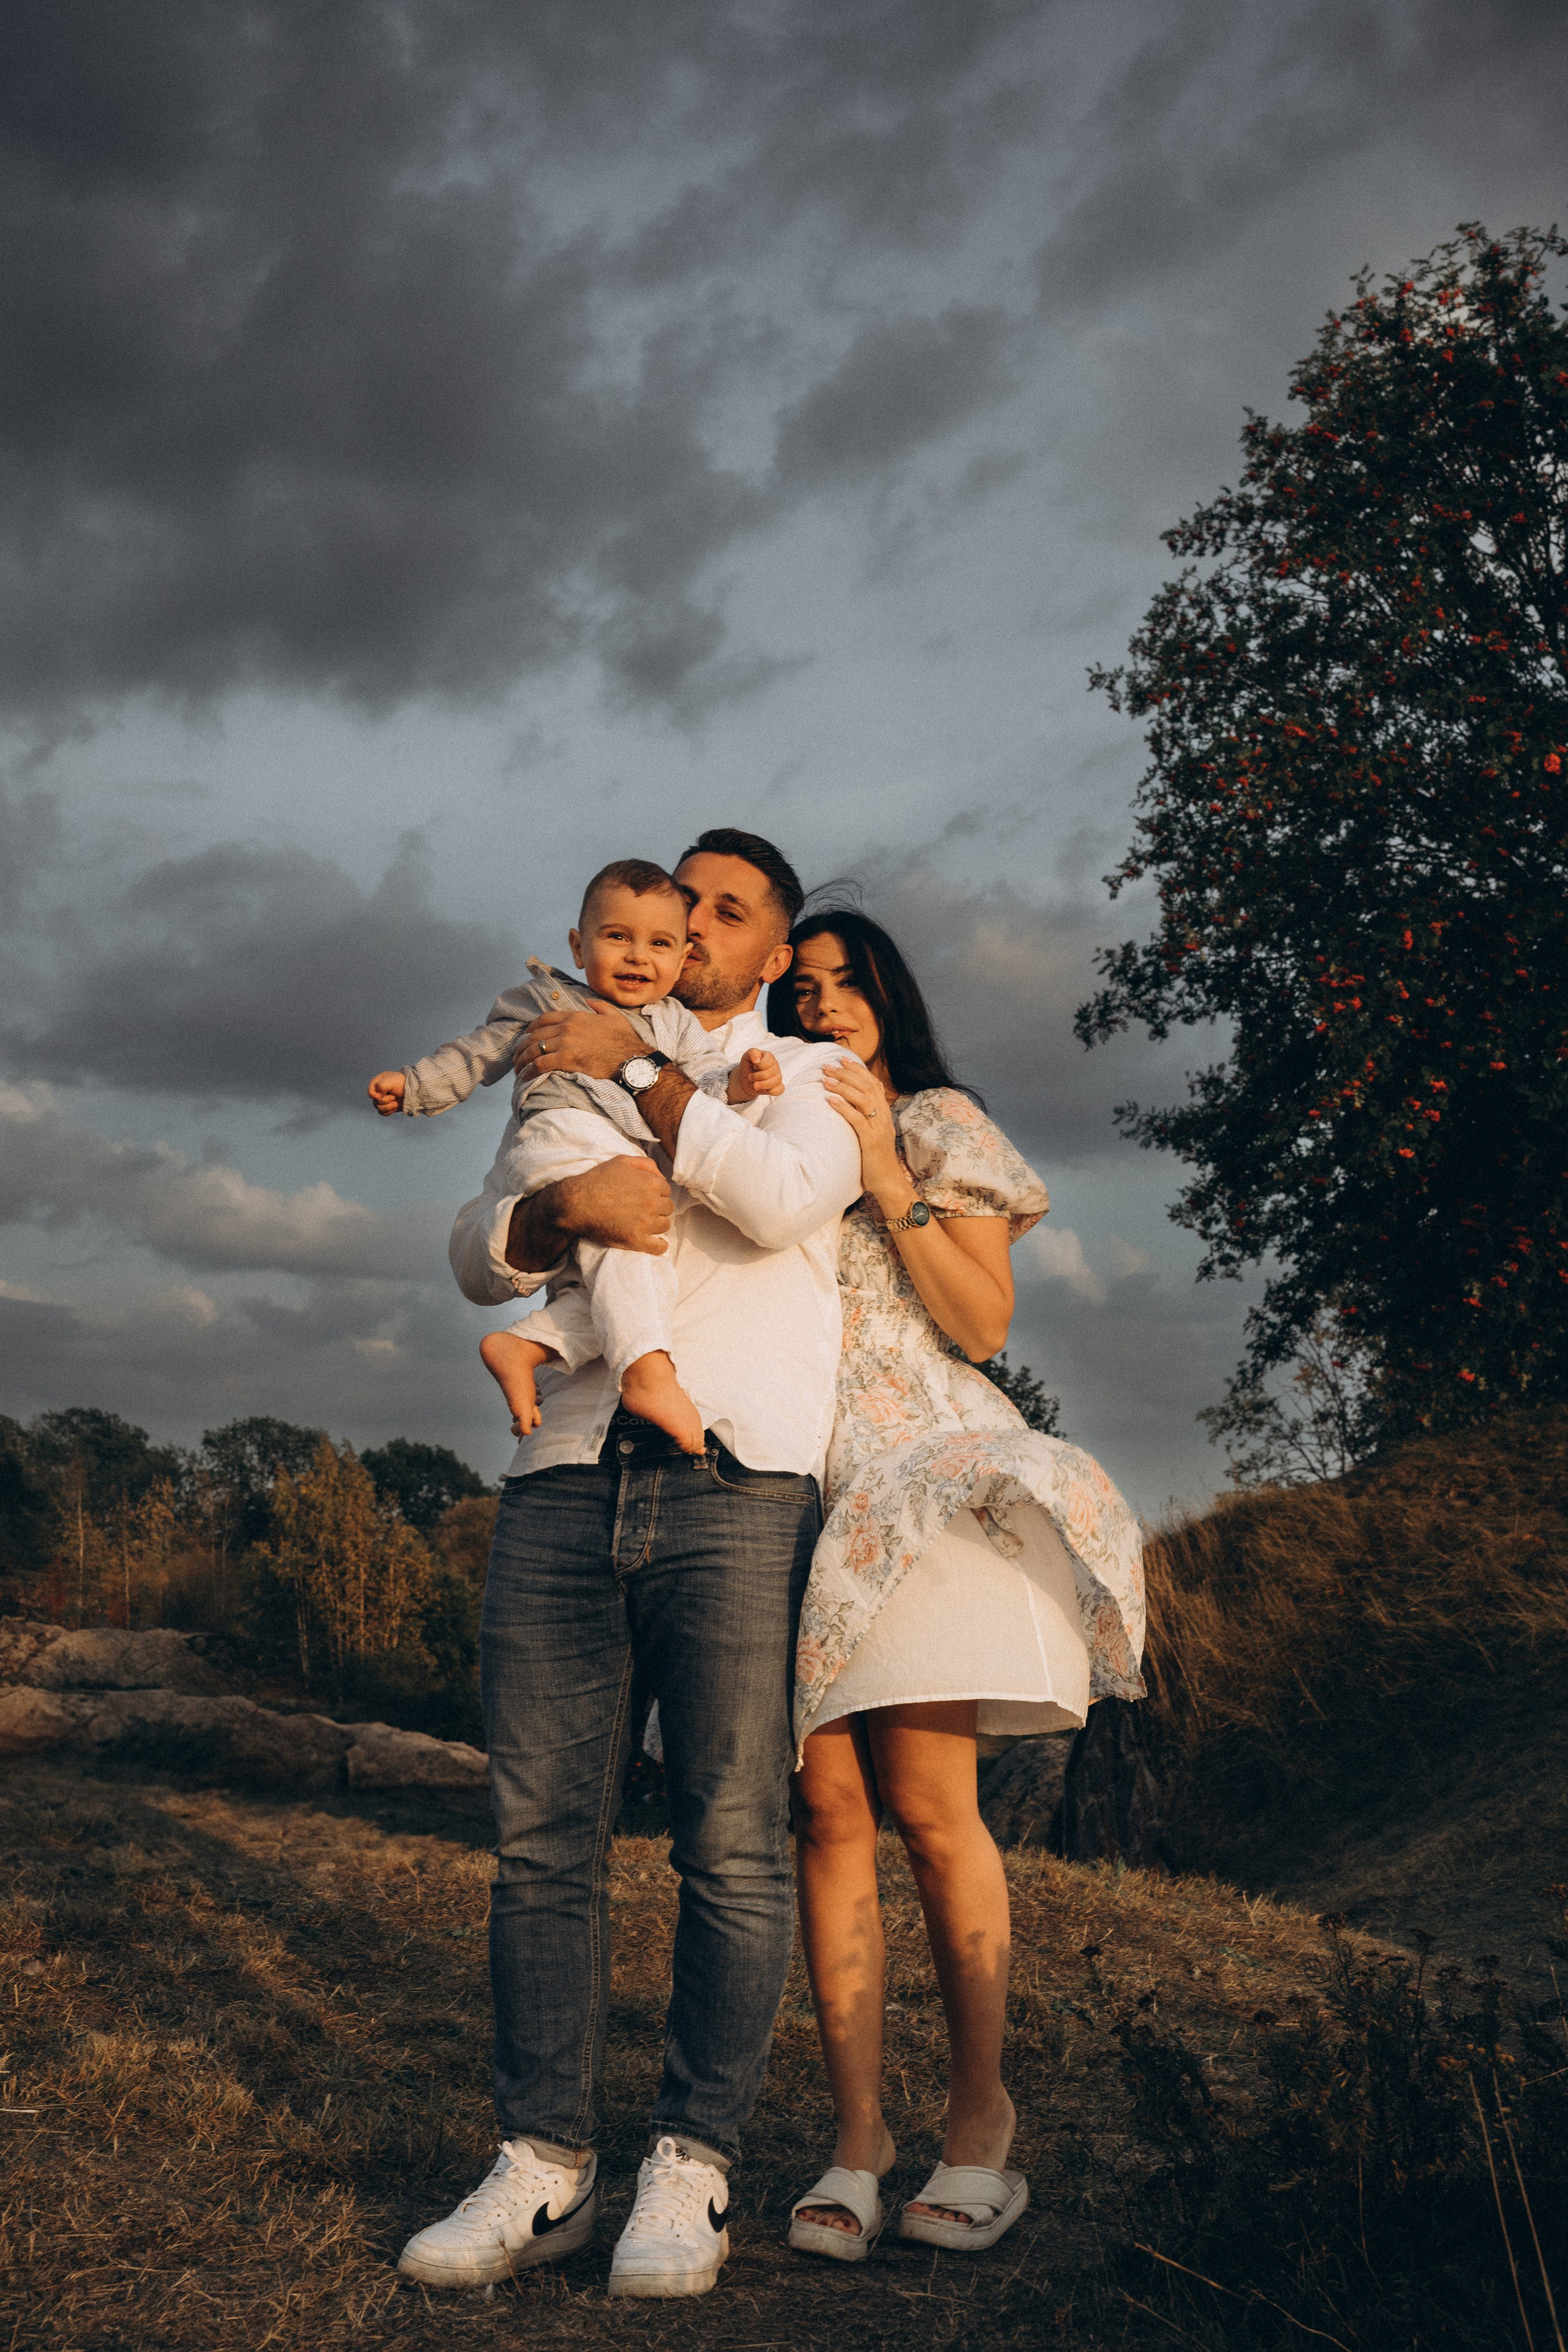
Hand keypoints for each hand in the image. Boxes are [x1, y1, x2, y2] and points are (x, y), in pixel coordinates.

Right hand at [368, 1069, 405, 1114]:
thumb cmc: (403, 1083)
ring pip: (378, 1108)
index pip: (370, 1093)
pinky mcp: (389, 1106)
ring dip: (388, 1106)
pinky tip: (396, 1106)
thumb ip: (380, 1086)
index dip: (376, 1096)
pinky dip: (389, 1111)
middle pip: (375, 1102)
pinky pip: (383, 1113)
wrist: (415, 1090)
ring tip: (396, 1102)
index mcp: (378, 1082)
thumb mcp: (391, 1081)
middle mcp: (380, 1091)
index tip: (384, 1093)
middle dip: (385, 1101)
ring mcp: (384, 1099)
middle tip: (394, 1096)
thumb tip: (377, 1097)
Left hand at [513, 1002, 644, 1082]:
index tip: (525, 1037)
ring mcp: (566, 1042)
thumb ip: (600, 1007)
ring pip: (534, 1049)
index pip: (545, 1019)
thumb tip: (589, 1002)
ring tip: (518, 1070)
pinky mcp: (566, 1059)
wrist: (632, 1059)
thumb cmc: (626, 1041)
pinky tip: (525, 1078)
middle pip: (535, 1035)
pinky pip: (540, 1064)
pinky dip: (529, 1071)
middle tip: (516, 1057)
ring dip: (522, 1060)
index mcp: (576, 1016)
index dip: (530, 1028)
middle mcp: (567, 1027)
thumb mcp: (614, 1017)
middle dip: (522, 1046)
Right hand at [555, 1157, 675, 1253]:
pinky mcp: (636, 1240)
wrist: (577, 1203)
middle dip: (658, 1208)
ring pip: (664, 1226)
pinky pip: (659, 1247)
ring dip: (657, 1224)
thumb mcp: (622, 1161)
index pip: (666, 1191)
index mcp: (651, 1184)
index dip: (656, 1193)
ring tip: (642, 1223)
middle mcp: (652, 1203)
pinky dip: (659, 1245)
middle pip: (667, 1208)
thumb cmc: (598, 1180)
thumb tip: (662, 1177)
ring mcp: (645, 1223)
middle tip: (642, 1209)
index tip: (644, 1197)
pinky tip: (654, 1241)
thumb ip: (646, 1164)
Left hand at [728, 1047, 783, 1102]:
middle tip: (750, 1077)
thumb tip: (757, 1059)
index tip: (753, 1066)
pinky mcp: (777, 1086)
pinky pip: (780, 1089)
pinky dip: (772, 1091)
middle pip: (771, 1072)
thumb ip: (752, 1053)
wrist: (746, 1078)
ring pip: (776, 1082)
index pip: (769, 1061)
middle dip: (757, 1076)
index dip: (759, 1065)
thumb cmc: (748, 1066)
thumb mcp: (746, 1057)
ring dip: (762, 1085)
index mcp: (769, 1057)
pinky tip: (764, 1090)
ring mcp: (778, 1076)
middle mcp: (775, 1066)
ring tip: (754, 1085)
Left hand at [822, 1059, 905, 1202]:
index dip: (858, 1070)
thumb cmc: (876, 1157)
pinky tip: (831, 1101)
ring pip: (863, 1099)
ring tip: (825, 1080)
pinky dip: (844, 1108)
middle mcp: (883, 1117)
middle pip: (866, 1086)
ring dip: (843, 1087)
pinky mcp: (871, 1141)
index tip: (842, 1059)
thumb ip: (867, 1115)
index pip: (873, 1083)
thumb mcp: (874, 1132)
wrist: (888, 1180)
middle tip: (827, 1067)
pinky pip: (858, 1120)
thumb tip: (855, 1101)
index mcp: (884, 1112)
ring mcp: (878, 1128)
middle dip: (846, 1074)